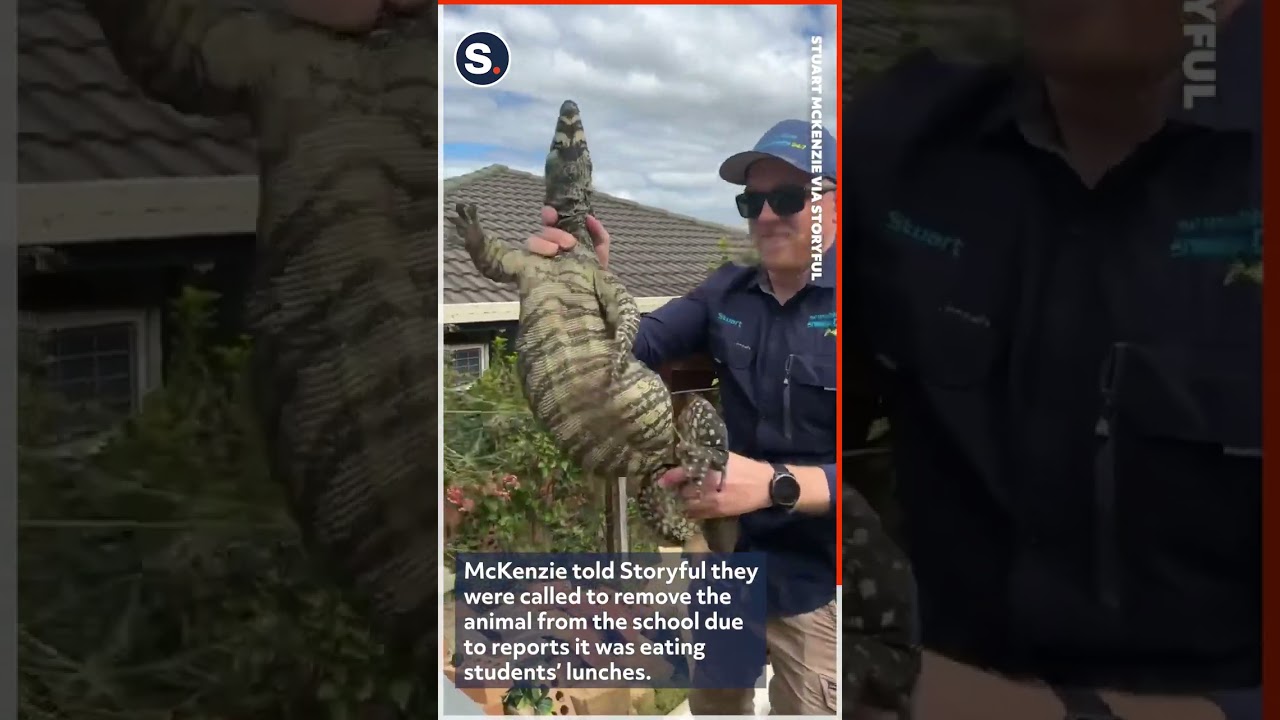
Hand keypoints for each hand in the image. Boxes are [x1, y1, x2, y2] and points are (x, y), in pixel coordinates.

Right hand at [525, 206, 610, 268]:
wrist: (592, 295)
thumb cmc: (594, 270)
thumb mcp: (600, 250)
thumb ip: (598, 233)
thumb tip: (589, 217)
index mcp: (562, 236)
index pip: (550, 220)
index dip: (549, 215)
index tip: (553, 214)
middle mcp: (548, 244)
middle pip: (543, 231)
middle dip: (554, 233)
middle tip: (569, 243)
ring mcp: (539, 257)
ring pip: (532, 242)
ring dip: (542, 243)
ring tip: (555, 251)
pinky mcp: (533, 271)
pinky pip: (526, 258)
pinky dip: (534, 255)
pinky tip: (544, 259)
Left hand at [657, 453, 771, 518]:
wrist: (766, 486)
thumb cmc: (746, 468)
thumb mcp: (727, 458)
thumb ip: (708, 459)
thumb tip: (688, 456)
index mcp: (713, 471)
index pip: (686, 474)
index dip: (671, 477)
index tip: (661, 480)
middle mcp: (711, 488)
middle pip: (685, 492)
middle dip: (679, 490)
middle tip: (675, 487)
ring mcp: (714, 502)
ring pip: (690, 505)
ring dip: (685, 501)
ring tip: (682, 497)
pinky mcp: (719, 512)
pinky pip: (699, 514)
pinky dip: (692, 511)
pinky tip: (691, 507)